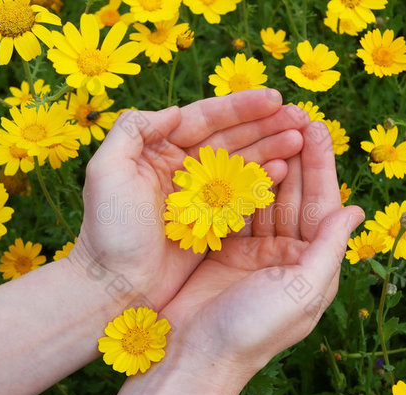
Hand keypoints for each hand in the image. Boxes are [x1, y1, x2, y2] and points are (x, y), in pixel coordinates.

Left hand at [68, 89, 310, 309]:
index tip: (273, 99)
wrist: (115, 284)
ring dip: (270, 148)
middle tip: (299, 116)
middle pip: (230, 138)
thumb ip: (132, 131)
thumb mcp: (106, 172)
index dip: (239, 107)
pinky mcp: (211, 221)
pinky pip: (242, 194)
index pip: (204, 119)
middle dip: (264, 125)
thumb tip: (174, 111)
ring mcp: (199, 195)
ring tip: (299, 140)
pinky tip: (284, 169)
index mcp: (158, 149)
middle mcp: (182, 168)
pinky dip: (263, 181)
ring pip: (240, 163)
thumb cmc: (107, 230)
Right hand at [114, 121, 363, 394]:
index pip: (321, 205)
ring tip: (266, 127)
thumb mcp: (301, 290)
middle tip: (291, 114)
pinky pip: (234, 209)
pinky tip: (237, 157)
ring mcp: (253, 252)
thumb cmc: (252, 329)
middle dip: (295, 156)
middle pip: (293, 195)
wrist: (192, 355)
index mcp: (311, 265)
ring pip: (264, 198)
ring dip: (267, 164)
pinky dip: (237, 184)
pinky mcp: (223, 250)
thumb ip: (329, 247)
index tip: (317, 126)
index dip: (321, 166)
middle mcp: (286, 255)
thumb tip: (357, 209)